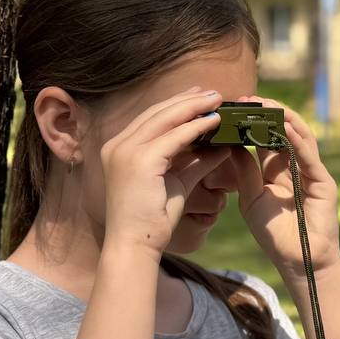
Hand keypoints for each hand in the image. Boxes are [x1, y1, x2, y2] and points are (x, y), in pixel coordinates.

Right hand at [100, 88, 229, 255]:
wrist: (135, 244)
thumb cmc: (153, 220)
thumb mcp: (178, 183)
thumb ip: (196, 163)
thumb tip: (221, 148)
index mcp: (120, 149)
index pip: (151, 118)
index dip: (177, 104)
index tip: (200, 97)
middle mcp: (118, 145)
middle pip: (157, 112)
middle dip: (187, 100)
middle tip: (214, 93)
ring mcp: (125, 151)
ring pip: (165, 118)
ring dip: (194, 107)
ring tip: (218, 100)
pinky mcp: (139, 160)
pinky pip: (173, 137)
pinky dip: (195, 127)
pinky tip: (214, 121)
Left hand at [229, 96, 339, 281]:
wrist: (299, 263)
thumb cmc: (276, 236)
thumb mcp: (251, 200)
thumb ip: (244, 172)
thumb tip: (229, 144)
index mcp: (277, 170)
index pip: (265, 137)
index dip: (251, 121)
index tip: (232, 107)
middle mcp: (295, 166)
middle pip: (283, 130)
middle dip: (266, 112)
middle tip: (246, 98)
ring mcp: (311, 172)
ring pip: (299, 136)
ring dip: (283, 118)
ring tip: (265, 104)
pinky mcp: (323, 183)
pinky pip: (309, 156)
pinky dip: (297, 140)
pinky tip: (284, 126)